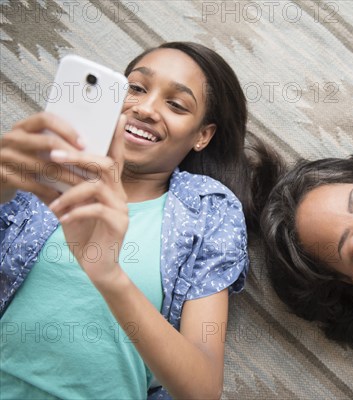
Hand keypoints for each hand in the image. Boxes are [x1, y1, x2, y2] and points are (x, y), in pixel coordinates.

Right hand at [0, 112, 84, 203]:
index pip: (46, 118)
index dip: (67, 129)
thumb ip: (54, 144)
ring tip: (83, 187)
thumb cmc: (24, 162)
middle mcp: (13, 138)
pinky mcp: (1, 175)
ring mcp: (4, 156)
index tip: (85, 144)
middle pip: (47, 142)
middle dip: (73, 156)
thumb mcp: (34, 149)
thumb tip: (92, 149)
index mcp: (23, 127)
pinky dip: (48, 191)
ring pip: (42, 166)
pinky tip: (62, 197)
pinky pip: (30, 183)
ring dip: (66, 178)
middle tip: (92, 169)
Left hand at [48, 115, 128, 288]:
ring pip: (99, 185)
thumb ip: (65, 189)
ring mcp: (121, 209)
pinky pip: (97, 209)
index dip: (116, 137)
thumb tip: (46, 168)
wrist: (98, 266)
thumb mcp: (72, 209)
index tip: (117, 116)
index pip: (114, 157)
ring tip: (53, 205)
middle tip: (54, 155)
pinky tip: (62, 219)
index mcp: (110, 188)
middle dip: (79, 157)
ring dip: (72, 191)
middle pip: (105, 164)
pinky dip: (76, 212)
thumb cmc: (84, 235)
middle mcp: (119, 194)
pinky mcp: (118, 225)